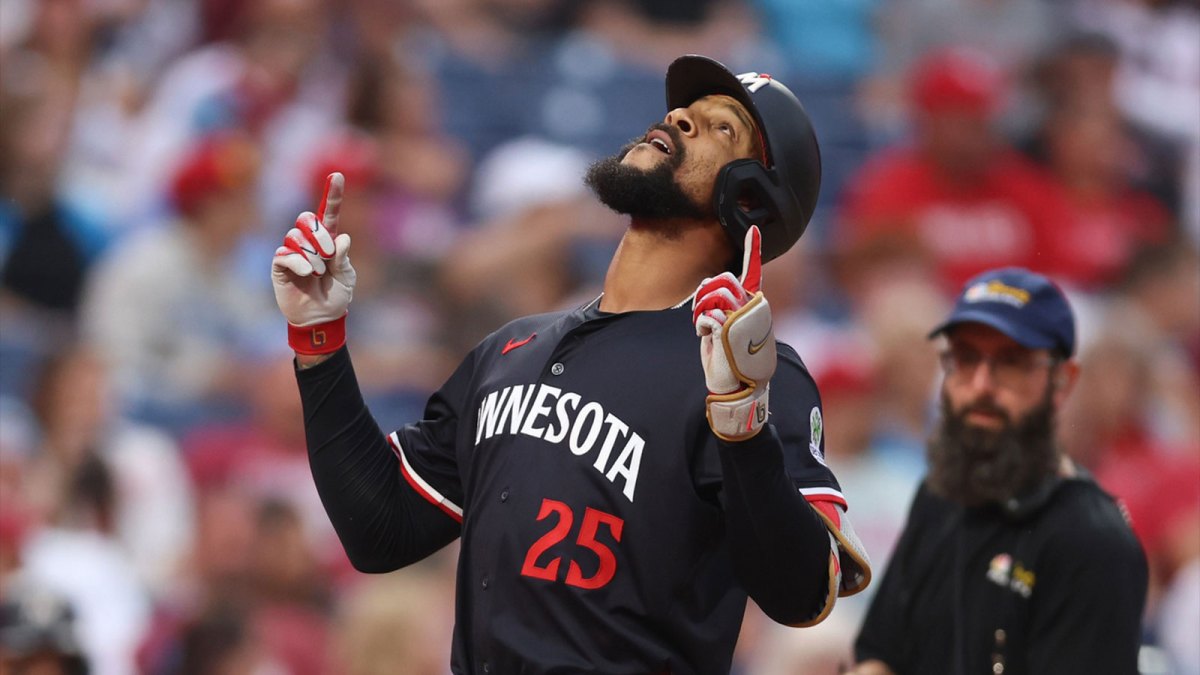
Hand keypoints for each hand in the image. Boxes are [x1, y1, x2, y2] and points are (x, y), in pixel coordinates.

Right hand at [272, 173, 356, 354]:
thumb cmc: (336, 297)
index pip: (329, 213)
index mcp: (328, 241)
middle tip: (328, 254)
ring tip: (318, 271)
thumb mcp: (347, 277)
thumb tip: (342, 238)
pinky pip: (285, 254)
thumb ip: (344, 258)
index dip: (333, 194)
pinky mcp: (280, 266)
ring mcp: (293, 252)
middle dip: (319, 233)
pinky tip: (306, 273)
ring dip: (311, 253)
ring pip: (295, 235)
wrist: (321, 319)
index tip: (338, 175)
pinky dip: (298, 262)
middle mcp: (309, 242)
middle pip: (307, 218)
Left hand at [692, 226, 776, 440]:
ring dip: (701, 310)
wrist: (738, 387)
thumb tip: (711, 281)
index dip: (753, 250)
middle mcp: (754, 307)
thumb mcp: (727, 327)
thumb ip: (723, 304)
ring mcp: (744, 316)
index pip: (754, 273)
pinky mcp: (731, 327)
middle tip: (702, 315)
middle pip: (721, 280)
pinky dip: (701, 326)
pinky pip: (707, 314)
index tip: (753, 230)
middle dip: (705, 295)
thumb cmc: (730, 358)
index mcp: (755, 305)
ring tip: (704, 329)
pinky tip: (707, 339)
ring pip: (714, 292)